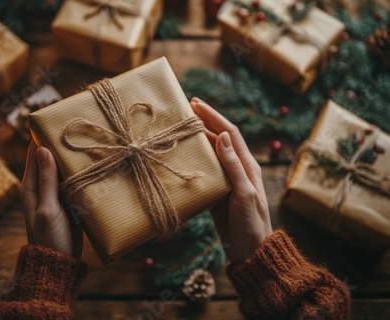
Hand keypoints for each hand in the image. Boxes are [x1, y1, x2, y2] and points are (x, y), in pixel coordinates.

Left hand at [20, 141, 81, 257]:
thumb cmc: (50, 238)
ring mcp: (55, 195)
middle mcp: (42, 187)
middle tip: (79, 130)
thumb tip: (42, 150)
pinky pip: (73, 183)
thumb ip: (46, 180)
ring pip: (64, 170)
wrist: (59, 263)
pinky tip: (92, 167)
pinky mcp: (68, 203)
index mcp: (31, 187)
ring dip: (72, 160)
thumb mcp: (48, 208)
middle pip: (50, 160)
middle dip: (61, 146)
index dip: (42, 137)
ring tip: (88, 143)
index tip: (56, 121)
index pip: (34, 154)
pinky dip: (80, 175)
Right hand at [190, 97, 271, 263]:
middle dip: (204, 123)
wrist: (250, 250)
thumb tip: (223, 136)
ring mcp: (226, 180)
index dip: (214, 116)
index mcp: (247, 165)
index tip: (196, 104)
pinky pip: (205, 171)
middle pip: (219, 139)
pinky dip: (194, 160)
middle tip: (184, 111)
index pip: (230, 133)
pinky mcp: (216, 192)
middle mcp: (236, 168)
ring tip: (180, 129)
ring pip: (210, 153)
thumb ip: (233, 166)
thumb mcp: (244, 193)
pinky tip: (182, 156)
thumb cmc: (251, 222)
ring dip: (198, 139)